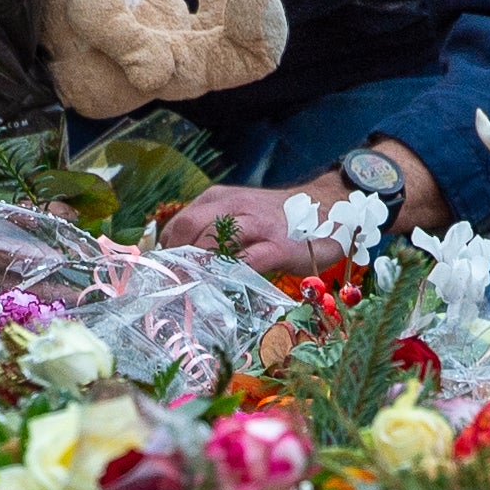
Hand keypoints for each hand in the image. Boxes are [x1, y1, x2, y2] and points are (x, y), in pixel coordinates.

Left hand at [158, 181, 343, 277]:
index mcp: (219, 199)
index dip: (166, 250)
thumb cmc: (276, 220)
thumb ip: (211, 232)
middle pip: (189, 226)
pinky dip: (228, 274)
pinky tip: (219, 289)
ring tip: (186, 290)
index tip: (161, 275)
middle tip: (169, 286)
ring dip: (196, 266)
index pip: (179, 223)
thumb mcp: (239, 215)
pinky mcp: (279, 246)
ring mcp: (258, 224)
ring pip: (213, 238)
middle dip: (174, 258)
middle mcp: (234, 206)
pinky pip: (247, 259)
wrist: (327, 208)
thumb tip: (179, 262)